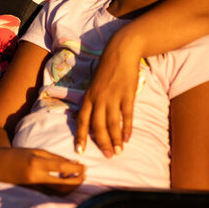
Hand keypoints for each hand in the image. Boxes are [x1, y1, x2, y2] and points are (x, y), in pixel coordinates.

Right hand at [0, 147, 85, 195]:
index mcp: (37, 163)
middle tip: (84, 174)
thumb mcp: (36, 151)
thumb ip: (54, 158)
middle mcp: (36, 178)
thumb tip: (73, 165)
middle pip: (63, 185)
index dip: (76, 169)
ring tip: (78, 179)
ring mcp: (35, 187)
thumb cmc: (18, 154)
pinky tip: (68, 184)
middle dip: (77, 181)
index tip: (84, 166)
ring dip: (71, 187)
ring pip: (59, 192)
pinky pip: (52, 193)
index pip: (62, 168)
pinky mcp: (34, 192)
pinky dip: (62, 190)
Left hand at [75, 31, 139, 156]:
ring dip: (115, 139)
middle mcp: (98, 98)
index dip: (81, 136)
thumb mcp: (94, 84)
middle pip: (98, 125)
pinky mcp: (127, 94)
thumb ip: (92, 101)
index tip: (80, 150)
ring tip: (118, 152)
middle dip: (102, 142)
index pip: (82, 120)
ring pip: (112, 123)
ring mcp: (113, 97)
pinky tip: (128, 138)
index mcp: (88, 96)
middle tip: (107, 156)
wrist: (121, 51)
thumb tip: (92, 119)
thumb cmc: (106, 68)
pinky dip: (127, 128)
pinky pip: (126, 115)